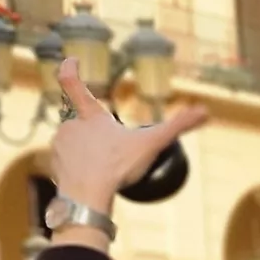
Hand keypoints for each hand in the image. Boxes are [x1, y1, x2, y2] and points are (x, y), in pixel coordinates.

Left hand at [45, 59, 207, 217]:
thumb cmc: (116, 167)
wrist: (87, 197)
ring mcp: (59, 144)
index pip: (72, 83)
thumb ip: (178, 127)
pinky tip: (90, 178)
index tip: (71, 61)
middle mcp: (70, 125)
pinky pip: (66, 160)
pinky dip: (77, 166)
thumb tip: (205, 111)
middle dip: (96, 133)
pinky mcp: (53, 163)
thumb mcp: (151, 145)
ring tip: (102, 168)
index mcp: (90, 116)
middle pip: (83, 122)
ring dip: (86, 149)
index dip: (70, 69)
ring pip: (75, 141)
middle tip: (111, 152)